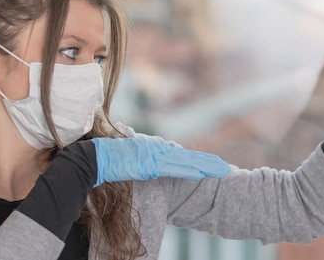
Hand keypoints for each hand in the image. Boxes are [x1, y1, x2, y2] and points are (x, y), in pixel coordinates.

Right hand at [92, 136, 230, 186]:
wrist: (97, 157)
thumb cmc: (111, 159)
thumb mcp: (133, 160)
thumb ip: (145, 162)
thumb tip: (151, 167)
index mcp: (156, 151)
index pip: (183, 156)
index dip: (199, 160)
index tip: (214, 163)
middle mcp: (159, 151)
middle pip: (189, 157)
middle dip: (209, 162)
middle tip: (226, 167)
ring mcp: (156, 157)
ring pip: (186, 162)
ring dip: (205, 166)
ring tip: (221, 170)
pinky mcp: (150, 164)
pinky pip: (173, 169)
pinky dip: (187, 171)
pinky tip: (200, 173)